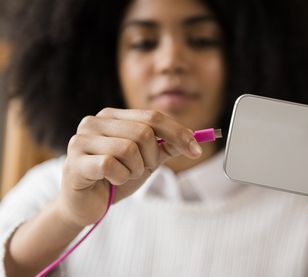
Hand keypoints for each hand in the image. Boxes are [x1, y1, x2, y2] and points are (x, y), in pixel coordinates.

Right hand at [57, 108, 202, 227]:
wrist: (86, 204)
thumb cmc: (115, 177)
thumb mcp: (146, 160)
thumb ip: (166, 147)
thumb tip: (194, 139)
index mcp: (113, 116)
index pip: (153, 116)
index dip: (178, 133)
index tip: (196, 151)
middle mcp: (95, 122)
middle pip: (143, 132)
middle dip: (152, 157)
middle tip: (144, 169)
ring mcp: (82, 140)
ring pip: (128, 148)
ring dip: (135, 169)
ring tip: (125, 175)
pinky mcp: (74, 162)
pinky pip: (111, 165)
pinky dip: (120, 178)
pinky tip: (111, 181)